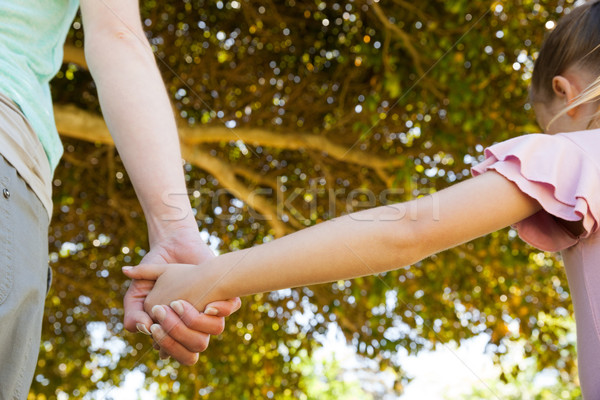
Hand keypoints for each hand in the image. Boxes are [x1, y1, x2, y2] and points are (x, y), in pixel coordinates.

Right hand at [122, 225, 239, 363]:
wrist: (172, 244)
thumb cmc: (154, 270)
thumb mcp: (137, 292)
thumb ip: (133, 313)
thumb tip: (144, 329)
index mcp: (175, 327)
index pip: (176, 351)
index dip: (167, 345)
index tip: (154, 325)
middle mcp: (195, 322)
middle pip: (195, 347)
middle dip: (177, 335)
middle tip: (161, 312)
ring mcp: (210, 308)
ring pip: (213, 330)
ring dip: (194, 321)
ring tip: (177, 303)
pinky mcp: (224, 292)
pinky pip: (229, 308)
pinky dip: (220, 308)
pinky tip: (207, 304)